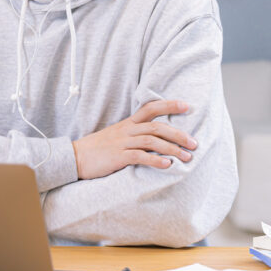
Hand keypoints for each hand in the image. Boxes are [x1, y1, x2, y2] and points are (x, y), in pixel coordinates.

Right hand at [72, 99, 196, 179]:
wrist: (75, 157)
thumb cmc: (98, 149)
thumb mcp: (116, 135)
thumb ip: (134, 134)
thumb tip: (155, 138)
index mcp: (128, 123)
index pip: (151, 108)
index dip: (169, 105)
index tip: (187, 106)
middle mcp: (127, 130)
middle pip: (157, 126)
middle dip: (178, 134)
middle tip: (194, 143)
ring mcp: (122, 143)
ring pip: (151, 141)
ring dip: (172, 149)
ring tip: (186, 157)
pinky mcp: (117, 157)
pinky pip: (139, 157)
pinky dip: (155, 160)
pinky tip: (167, 165)